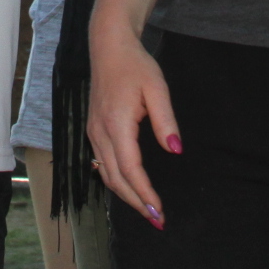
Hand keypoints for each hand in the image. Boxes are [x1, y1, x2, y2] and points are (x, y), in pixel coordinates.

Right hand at [87, 26, 176, 228]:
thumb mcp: (157, 88)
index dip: (144, 193)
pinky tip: (130, 188)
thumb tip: (175, 151)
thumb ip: (166, 121)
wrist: (108, 48)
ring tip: (146, 210)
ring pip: (106, 174)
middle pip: (116, 179)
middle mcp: (100, 132)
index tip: (159, 211)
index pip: (130, 169)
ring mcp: (93, 132)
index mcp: (117, 123)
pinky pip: (102, 164)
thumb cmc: (136, 66)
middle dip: (136, 203)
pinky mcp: (93, 130)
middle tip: (157, 220)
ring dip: (126, 195)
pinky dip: (116, 182)